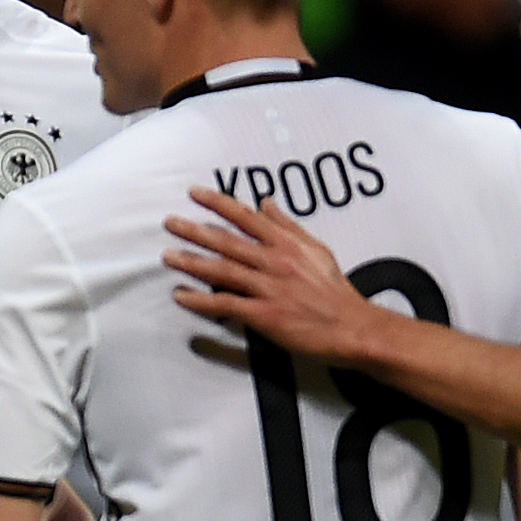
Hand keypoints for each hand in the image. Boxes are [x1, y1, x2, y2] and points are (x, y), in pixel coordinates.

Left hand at [162, 188, 380, 366]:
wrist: (352, 326)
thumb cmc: (334, 291)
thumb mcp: (316, 249)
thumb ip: (288, 226)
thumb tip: (266, 203)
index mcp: (287, 243)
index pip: (246, 217)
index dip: (218, 203)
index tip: (195, 194)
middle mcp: (275, 261)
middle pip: (227, 241)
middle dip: (194, 230)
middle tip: (170, 222)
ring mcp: (268, 287)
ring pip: (221, 270)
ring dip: (191, 262)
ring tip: (168, 256)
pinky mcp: (264, 314)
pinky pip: (225, 304)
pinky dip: (201, 301)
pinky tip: (181, 296)